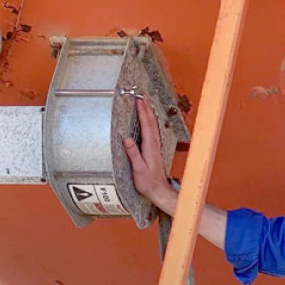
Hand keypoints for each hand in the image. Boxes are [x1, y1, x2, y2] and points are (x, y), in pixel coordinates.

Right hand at [123, 98, 176, 213]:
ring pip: (152, 125)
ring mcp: (155, 146)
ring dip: (148, 113)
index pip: (146, 125)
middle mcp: (154, 144)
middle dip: (146, 107)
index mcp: (150, 147)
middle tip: (141, 95)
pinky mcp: (153, 149)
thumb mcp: (138, 169)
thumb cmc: (148, 182)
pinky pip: (151, 130)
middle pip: (150, 122)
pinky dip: (148, 121)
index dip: (142, 112)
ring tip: (143, 102)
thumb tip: (126, 139)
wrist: (158, 190)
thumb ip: (133, 154)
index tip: (138, 100)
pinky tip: (146, 119)